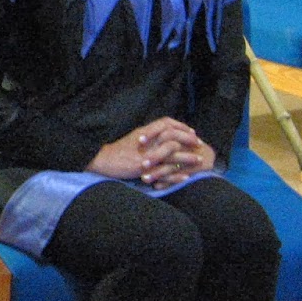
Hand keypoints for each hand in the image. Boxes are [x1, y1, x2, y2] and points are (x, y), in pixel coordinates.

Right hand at [87, 118, 213, 188]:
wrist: (102, 160)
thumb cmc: (117, 151)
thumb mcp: (133, 138)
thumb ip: (148, 136)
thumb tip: (161, 136)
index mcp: (144, 131)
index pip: (166, 123)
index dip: (180, 126)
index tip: (191, 131)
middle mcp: (146, 140)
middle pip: (173, 135)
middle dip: (188, 139)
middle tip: (198, 144)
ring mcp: (145, 154)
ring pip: (172, 153)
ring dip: (187, 157)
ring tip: (199, 160)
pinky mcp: (143, 167)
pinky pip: (164, 170)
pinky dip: (176, 174)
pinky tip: (185, 177)